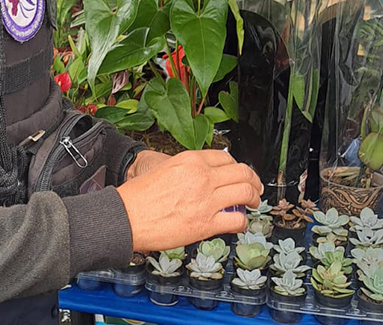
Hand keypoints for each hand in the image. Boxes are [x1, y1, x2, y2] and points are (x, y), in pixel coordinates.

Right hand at [117, 150, 261, 252]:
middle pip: (242, 172)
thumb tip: (203, 176)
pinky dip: (242, 221)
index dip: (236, 166)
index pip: (225, 157)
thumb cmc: (139, 196)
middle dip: (253, 179)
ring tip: (252, 202)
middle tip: (255, 186)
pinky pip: (237, 220)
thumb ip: (187, 171)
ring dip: (253, 198)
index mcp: (190, 160)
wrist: (127, 217)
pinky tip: (238, 222)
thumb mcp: (164, 170)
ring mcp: (207, 200)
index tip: (238, 172)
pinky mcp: (207, 223)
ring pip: (245, 193)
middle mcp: (202, 176)